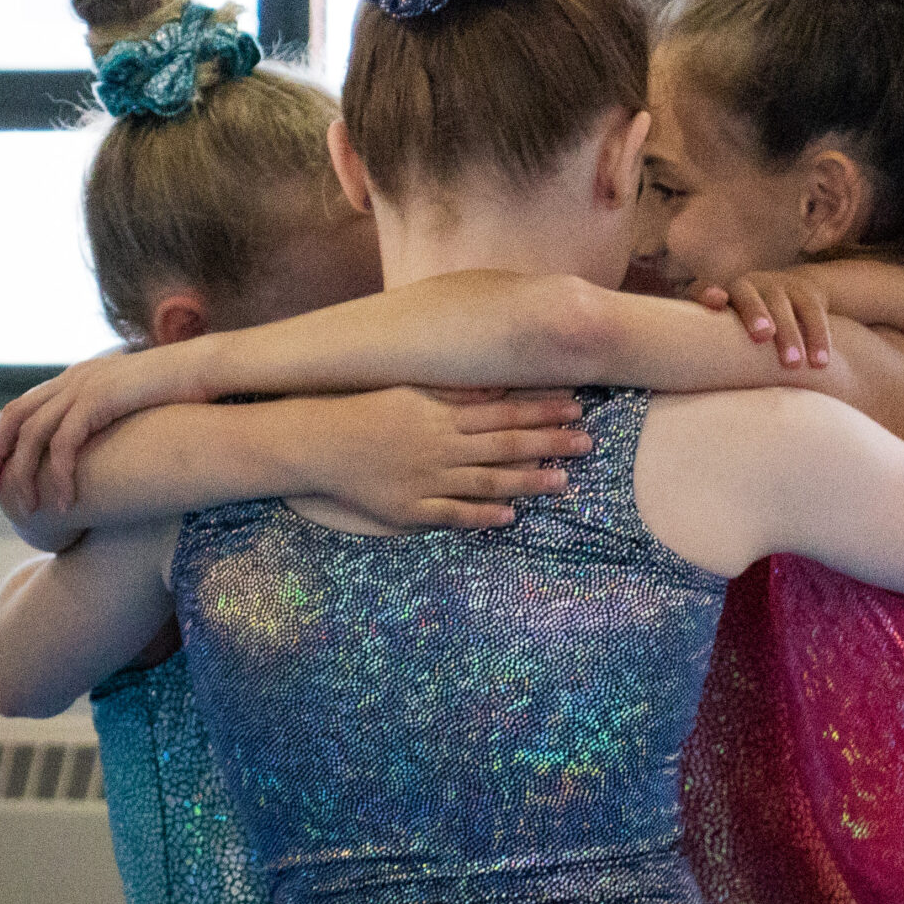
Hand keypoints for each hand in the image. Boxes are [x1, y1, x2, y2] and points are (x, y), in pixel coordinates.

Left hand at [0, 343, 212, 518]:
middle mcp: (74, 378)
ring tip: (26, 509)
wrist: (210, 369)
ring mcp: (85, 386)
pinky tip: (65, 504)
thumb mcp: (137, 403)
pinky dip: (60, 477)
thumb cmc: (185, 391)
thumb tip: (105, 447)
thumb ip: (113, 417)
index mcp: (79, 376)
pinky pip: (65, 445)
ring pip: (33, 436)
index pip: (22, 406)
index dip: (2, 439)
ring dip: (26, 476)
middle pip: (14, 418)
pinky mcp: (100, 400)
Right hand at [276, 386, 593, 534]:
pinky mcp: (409, 509)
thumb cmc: (366, 411)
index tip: (575, 407)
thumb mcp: (410, 391)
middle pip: (505, 446)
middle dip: (549, 443)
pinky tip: (509, 518)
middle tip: (587, 442)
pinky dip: (482, 517)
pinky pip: (452, 515)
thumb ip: (455, 391)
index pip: (504, 411)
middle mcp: (440, 446)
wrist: (317, 444)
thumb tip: (497, 385)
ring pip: (487, 483)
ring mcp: (426, 480)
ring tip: (562, 481)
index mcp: (442, 414)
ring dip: (527, 482)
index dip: (542, 410)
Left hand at [691, 270, 833, 368]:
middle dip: (755, 312)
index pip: (704, 288)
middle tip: (761, 336)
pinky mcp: (806, 293)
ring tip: (793, 365)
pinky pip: (813, 313)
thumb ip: (707, 350)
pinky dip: (818, 337)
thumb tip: (682, 385)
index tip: (717, 302)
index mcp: (721, 294)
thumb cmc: (743, 329)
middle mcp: (748, 284)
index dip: (708, 292)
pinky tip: (820, 362)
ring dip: (790, 334)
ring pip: (784, 305)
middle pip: (748, 295)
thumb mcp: (724, 332)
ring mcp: (779, 285)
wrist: (790, 292)